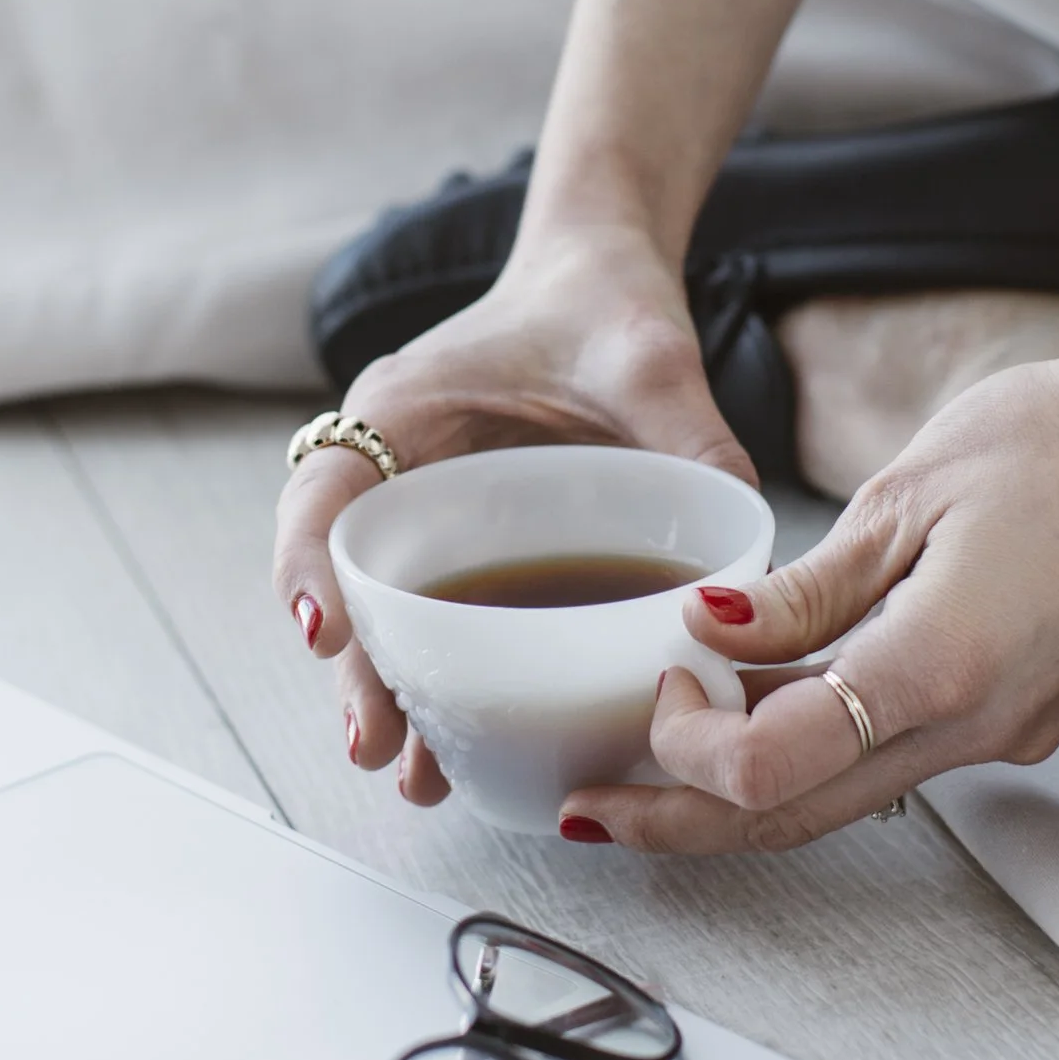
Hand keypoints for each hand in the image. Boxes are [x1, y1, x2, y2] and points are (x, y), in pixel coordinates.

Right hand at [273, 224, 753, 804]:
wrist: (601, 283)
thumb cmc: (606, 308)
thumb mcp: (653, 361)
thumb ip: (697, 442)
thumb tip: (750, 561)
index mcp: (404, 408)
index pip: (324, 490)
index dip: (308, 565)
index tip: (324, 633)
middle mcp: (396, 468)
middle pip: (345, 582)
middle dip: (355, 671)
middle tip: (376, 746)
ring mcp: (424, 515)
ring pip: (383, 618)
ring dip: (393, 696)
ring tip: (418, 775)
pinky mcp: (465, 550)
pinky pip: (434, 620)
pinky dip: (438, 682)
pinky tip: (464, 749)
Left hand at [563, 336, 1058, 853]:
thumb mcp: (905, 494)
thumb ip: (806, 588)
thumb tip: (706, 634)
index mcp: (940, 666)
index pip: (773, 766)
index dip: (689, 745)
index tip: (660, 676)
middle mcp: (975, 726)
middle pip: (795, 817)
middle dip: (682, 821)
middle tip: (590, 813)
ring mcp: (1002, 733)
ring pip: (841, 799)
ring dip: (742, 792)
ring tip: (649, 766)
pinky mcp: (1013, 717)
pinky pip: (889, 757)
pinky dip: (811, 748)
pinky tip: (752, 710)